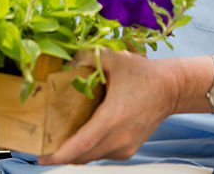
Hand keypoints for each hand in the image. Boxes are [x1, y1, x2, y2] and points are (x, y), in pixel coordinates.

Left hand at [39, 50, 180, 165]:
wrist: (171, 88)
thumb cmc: (144, 73)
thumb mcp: (114, 58)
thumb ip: (86, 57)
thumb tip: (66, 61)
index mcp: (113, 119)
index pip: (81, 145)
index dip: (60, 154)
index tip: (41, 156)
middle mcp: (119, 139)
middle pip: (82, 156)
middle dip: (61, 154)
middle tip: (43, 145)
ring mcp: (125, 147)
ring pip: (92, 157)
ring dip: (75, 153)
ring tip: (58, 141)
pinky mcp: (129, 149)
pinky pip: (102, 154)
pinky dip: (88, 150)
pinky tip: (79, 137)